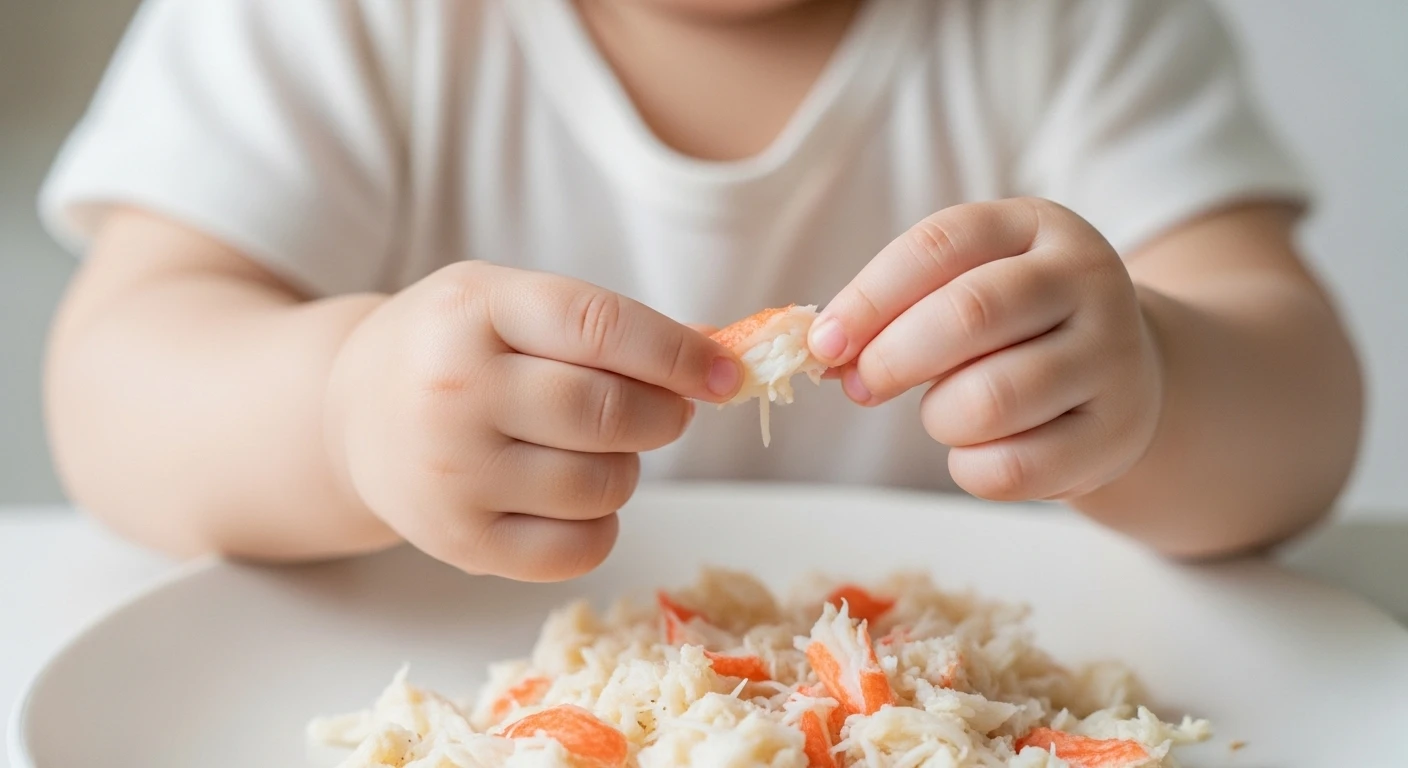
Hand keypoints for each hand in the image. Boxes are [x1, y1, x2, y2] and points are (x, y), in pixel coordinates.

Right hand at [325, 262, 742, 580]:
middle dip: (662, 415)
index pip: (600, 327)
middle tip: (664, 411)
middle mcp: (454, 389)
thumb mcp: (508, 304)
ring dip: (628, 468)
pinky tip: (575, 497)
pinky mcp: (459, 542)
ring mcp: (452, 472)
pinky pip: (578, 549)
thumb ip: (603, 325)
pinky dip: (601, 525)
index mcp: (475, 309)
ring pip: (602, 484)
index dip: (679, 354)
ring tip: (598, 449)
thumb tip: (717, 358)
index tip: (725, 375)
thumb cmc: (454, 349)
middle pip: (607, 412)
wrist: (349, 413)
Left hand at [810, 198, 1162, 500]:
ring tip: (943, 413)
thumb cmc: (1015, 329)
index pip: (939, 245)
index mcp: (1035, 226)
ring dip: (938, 417)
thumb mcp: (966, 288)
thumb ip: (899, 310)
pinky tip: (975, 451)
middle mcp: (1087, 279)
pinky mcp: (1117, 432)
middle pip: (968, 315)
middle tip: (862, 385)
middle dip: (892, 359)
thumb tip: (825, 351)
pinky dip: (968, 468)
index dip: (869, 297)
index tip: (823, 343)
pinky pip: (1013, 467)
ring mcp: (1112, 355)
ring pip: (989, 400)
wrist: (1124, 376)